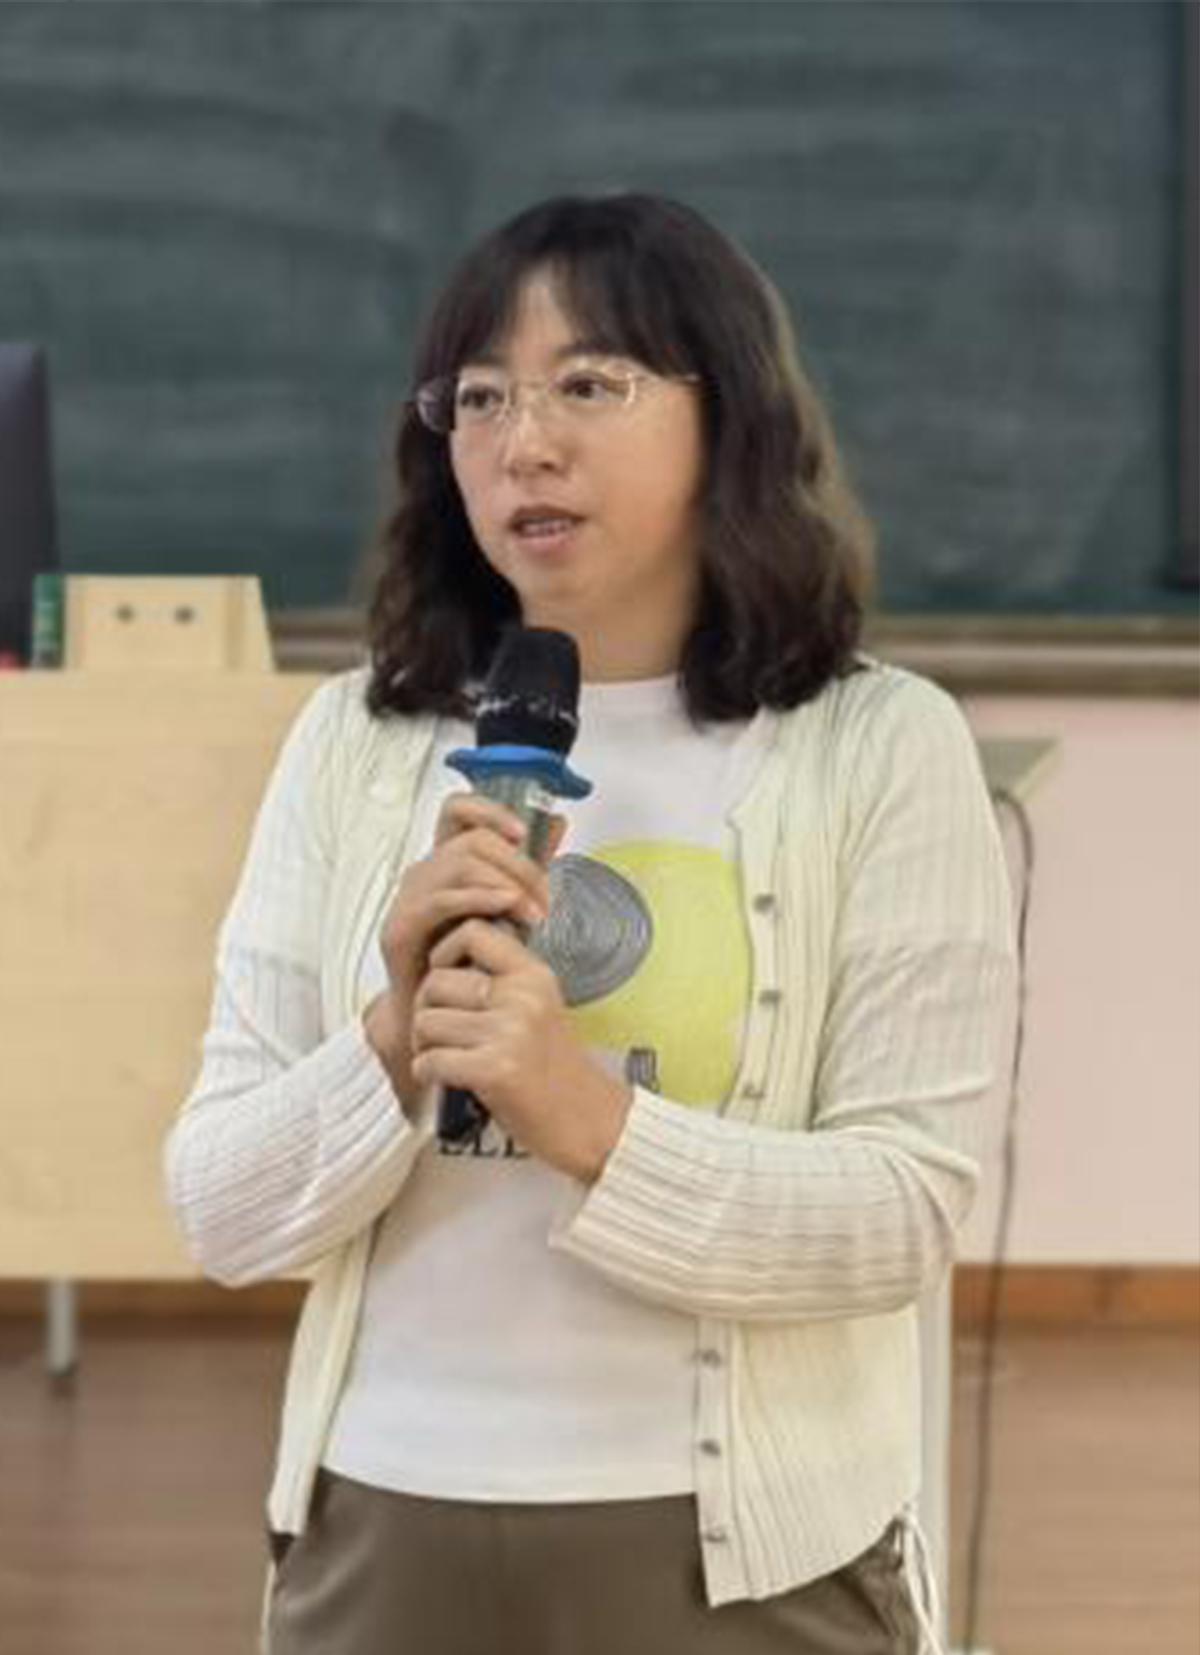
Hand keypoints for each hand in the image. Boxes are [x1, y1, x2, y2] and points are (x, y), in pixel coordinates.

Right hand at [364, 794, 565, 1098]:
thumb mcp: (509, 908)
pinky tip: (506, 907)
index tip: (523, 832)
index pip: (456, 810)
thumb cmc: (474, 965)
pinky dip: (479, 897)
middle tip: (544, 896)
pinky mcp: (401, 929)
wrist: (445, 1019)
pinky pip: (440, 899)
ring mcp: (409, 900)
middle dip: (517, 863)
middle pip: (470, 839)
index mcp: (447, 863)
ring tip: (534, 912)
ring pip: (458, 862)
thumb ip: (528, 866)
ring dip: (506, 881)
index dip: (488, 810)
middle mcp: (425, 875)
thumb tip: (558, 823)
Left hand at [409, 917, 632, 1182]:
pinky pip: (431, 1060)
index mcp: (534, 975)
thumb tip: (442, 963)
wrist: (590, 1119)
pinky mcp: (495, 1070)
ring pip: (426, 1022)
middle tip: (436, 1031)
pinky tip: (443, 1079)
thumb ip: (502, 981)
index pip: (472, 932)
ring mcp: (510, 1033)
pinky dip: (427, 1073)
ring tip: (442, 1057)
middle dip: (424, 1009)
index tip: (444, 976)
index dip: (443, 951)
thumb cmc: (556, 1069)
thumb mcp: (539, 1007)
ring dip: (423, 1045)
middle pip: (436, 982)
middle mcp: (523, 997)